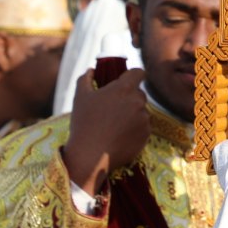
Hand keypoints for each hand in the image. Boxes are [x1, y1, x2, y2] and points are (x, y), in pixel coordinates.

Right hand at [63, 68, 148, 194]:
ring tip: (114, 126)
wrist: (90, 156)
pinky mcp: (146, 135)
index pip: (138, 73)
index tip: (127, 80)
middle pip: (139, 93)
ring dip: (132, 114)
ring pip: (141, 111)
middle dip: (129, 98)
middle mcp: (138, 102)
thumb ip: (86, 78)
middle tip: (114, 109)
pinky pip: (143, 127)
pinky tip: (119, 137)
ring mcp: (144, 119)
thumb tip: (91, 70)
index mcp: (124, 89)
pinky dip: (134, 130)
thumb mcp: (80, 97)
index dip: (133, 75)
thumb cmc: (84, 124)